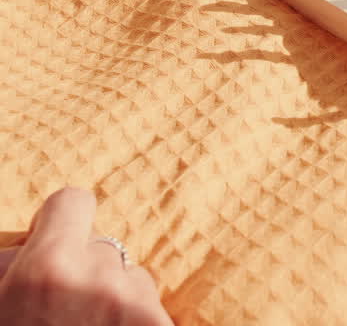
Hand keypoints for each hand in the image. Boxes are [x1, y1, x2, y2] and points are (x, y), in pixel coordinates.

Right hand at [0, 188, 171, 324]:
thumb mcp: (1, 301)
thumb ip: (14, 264)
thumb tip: (28, 241)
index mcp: (49, 267)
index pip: (72, 201)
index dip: (59, 219)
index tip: (50, 239)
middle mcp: (100, 277)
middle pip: (102, 246)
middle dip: (86, 269)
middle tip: (64, 305)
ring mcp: (138, 302)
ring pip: (132, 277)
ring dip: (115, 296)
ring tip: (88, 324)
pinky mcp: (161, 324)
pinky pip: (151, 305)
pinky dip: (134, 318)